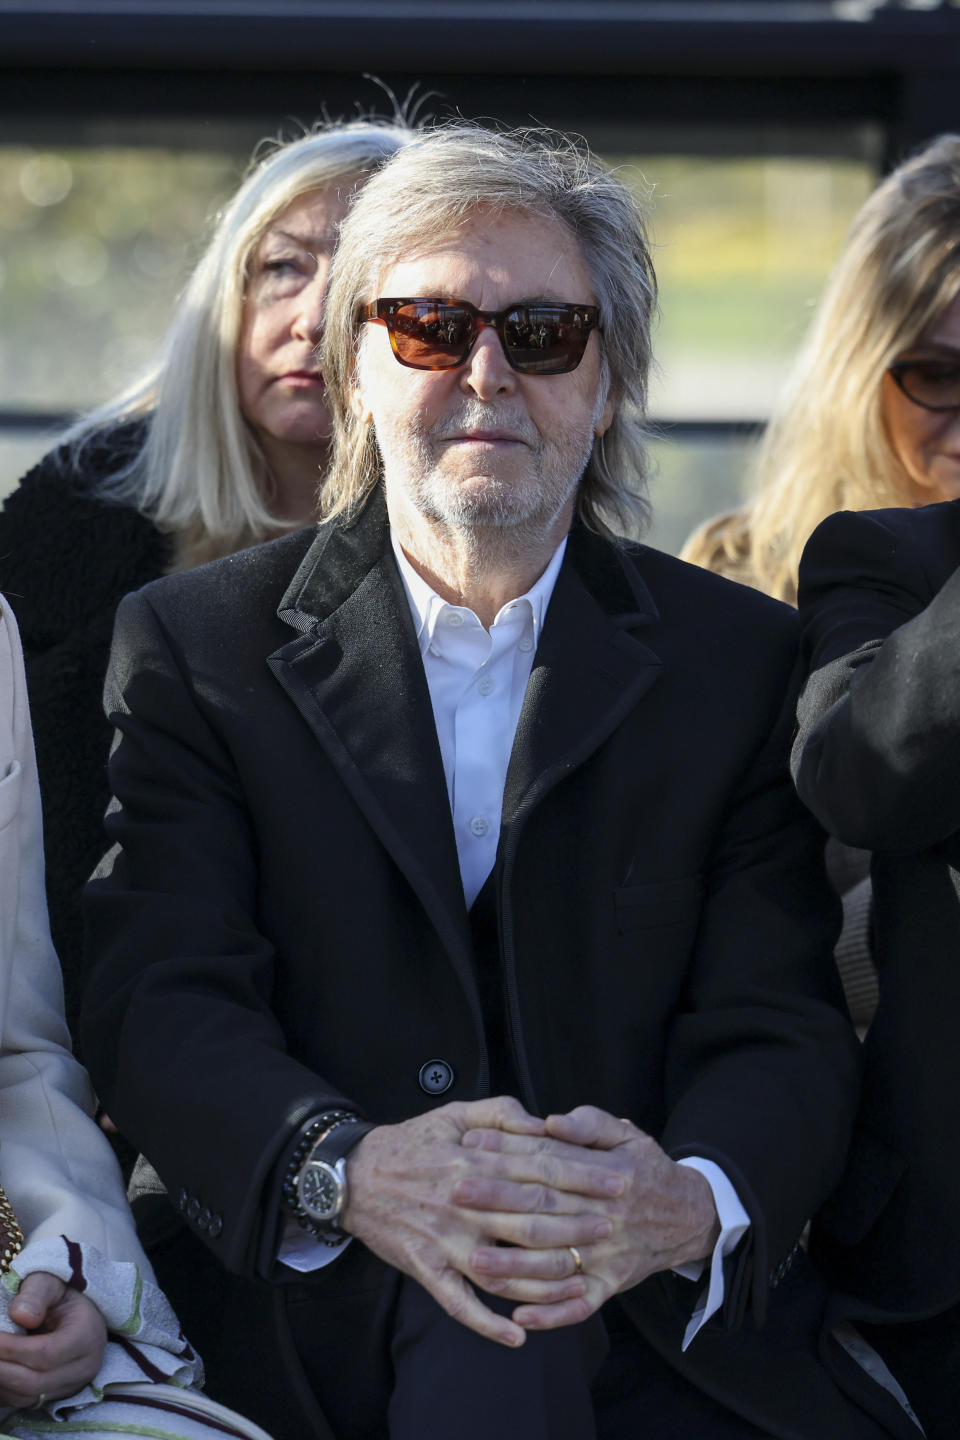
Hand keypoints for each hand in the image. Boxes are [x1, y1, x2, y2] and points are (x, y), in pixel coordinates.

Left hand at [0, 1272, 107, 1408]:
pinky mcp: (56, 1396)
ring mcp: (71, 1385)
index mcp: (87, 1336)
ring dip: (1, 1380)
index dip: (13, 1349)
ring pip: (27, 1396)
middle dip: (2, 1368)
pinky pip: (24, 1402)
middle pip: (35, 1381)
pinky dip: (4, 1388)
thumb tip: (20, 1316)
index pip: (46, 1353)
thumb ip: (35, 1295)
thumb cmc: (61, 1295)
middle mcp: (84, 1367)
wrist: (76, 1313)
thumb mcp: (50, 1284)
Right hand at [342, 1096, 620, 1346]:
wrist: (352, 1176)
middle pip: (529, 1219)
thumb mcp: (453, 1113)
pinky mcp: (426, 1269)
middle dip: (576, 1225)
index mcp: (473, 1159)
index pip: (538, 1170)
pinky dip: (487, 1325)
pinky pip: (459, 1304)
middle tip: (613, 1228)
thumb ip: (500, 1113)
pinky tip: (518, 1338)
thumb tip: (543, 1122)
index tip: (616, 1182)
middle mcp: (463, 1202)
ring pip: (503, 1268)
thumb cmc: (410, 1143)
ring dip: (543, 1279)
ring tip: (580, 1280)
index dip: (581, 1177)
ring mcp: (444, 1240)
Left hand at [458, 1106, 719, 1331]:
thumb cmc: (646, 1169)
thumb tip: (552, 1120)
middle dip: (496, 1201)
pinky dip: (551, 1314)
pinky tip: (519, 1317)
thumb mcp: (626, 1134)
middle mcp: (605, 1215)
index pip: (547, 1160)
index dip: (507, 1152)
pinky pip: (579, 1305)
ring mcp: (608, 1254)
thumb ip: (590, 1124)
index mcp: (606, 1172)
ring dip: (514, 1265)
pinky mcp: (611, 1285)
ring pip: (555, 1262)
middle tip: (453, 1194)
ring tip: (473, 1260)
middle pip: (544, 1208)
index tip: (469, 1146)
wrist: (689, 1217)